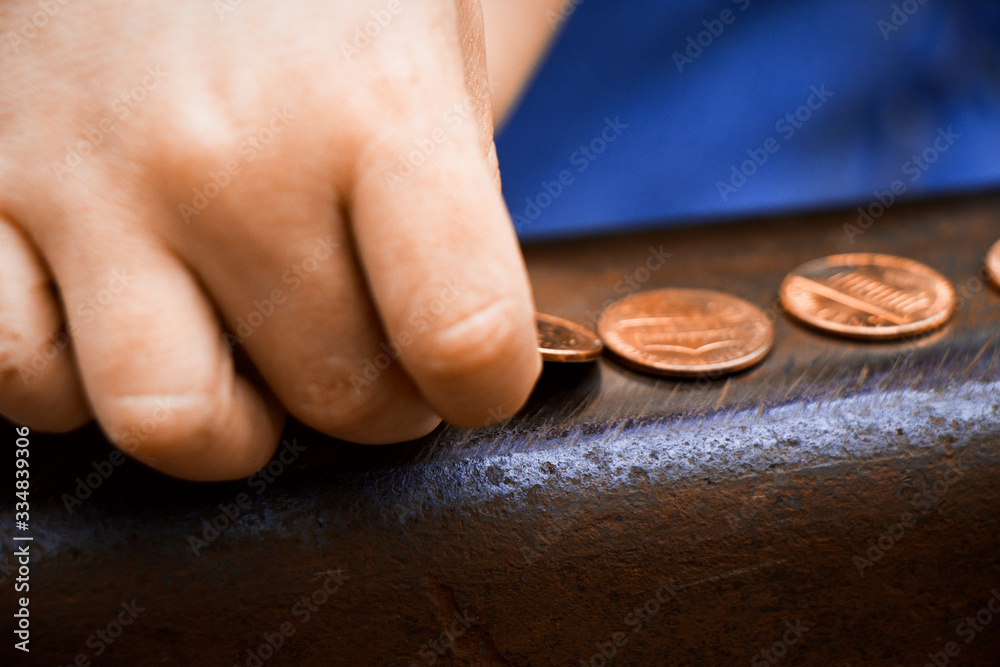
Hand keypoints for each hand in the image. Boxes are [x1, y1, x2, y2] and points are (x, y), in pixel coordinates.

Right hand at [0, 0, 540, 479]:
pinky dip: (78, 381)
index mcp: (376, 110)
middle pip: (335, 392)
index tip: (478, 375)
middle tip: (373, 344)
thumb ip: (444, 209)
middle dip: (377, 400)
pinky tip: (127, 322)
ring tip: (252, 359)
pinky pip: (17, 369)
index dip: (487, 385)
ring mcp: (92, 179)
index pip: (462, 334)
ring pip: (171, 420)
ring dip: (236, 427)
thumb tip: (444, 354)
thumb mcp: (427, 56)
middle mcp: (230, 158)